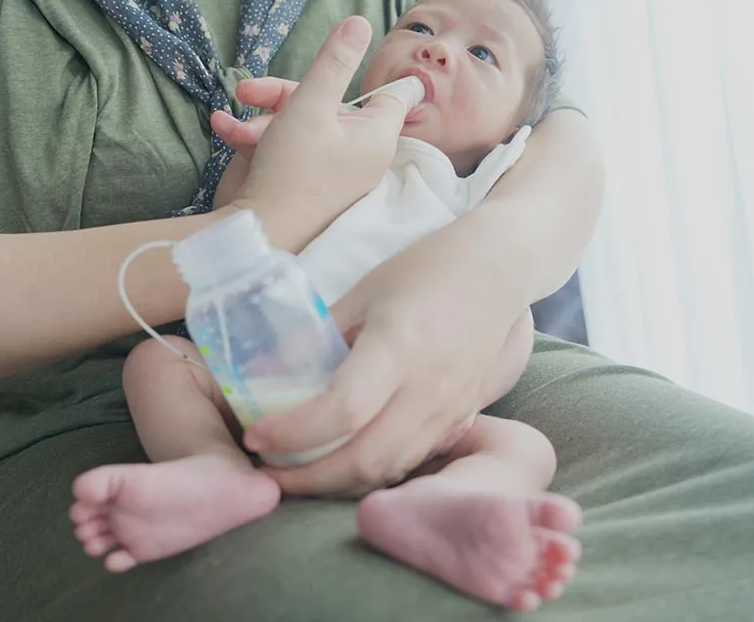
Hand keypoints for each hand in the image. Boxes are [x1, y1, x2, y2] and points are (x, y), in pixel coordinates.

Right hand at [215, 16, 408, 250]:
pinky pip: (291, 152)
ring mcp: (335, 174)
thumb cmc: (292, 171)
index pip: (389, 96)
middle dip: (283, 96)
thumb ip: (333, 61)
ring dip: (261, 120)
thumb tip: (360, 22)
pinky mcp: (309, 188)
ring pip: (303, 127)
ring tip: (227, 125)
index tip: (368, 59)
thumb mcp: (309, 104)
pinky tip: (227, 135)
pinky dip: (260, 141)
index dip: (373, 76)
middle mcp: (361, 156)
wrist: (260, 237)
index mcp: (375, 137)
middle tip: (247, 92)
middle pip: (329, 105)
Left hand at [242, 223, 526, 496]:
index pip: (342, 410)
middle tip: (269, 473)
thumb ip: (318, 336)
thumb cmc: (426, 270)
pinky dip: (372, 471)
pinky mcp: (461, 419)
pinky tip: (344, 462)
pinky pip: (411, 461)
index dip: (292, 432)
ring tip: (299, 473)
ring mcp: (450, 409)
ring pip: (389, 469)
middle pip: (364, 458)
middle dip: (308, 479)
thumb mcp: (363, 293)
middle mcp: (428, 388)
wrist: (498, 270)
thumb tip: (265, 374)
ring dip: (338, 483)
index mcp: (398, 347)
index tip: (255, 436)